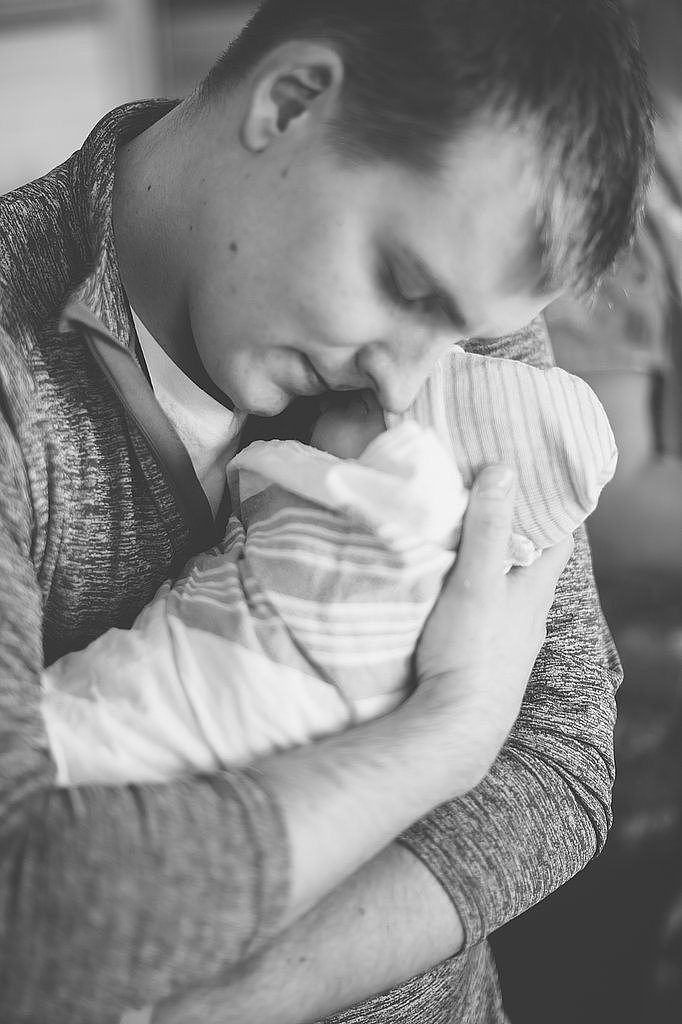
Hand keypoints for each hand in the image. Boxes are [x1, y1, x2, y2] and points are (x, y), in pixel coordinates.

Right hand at [414, 464, 572, 774]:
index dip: (548, 508)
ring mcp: (509, 641)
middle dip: (512, 531)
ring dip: (490, 565)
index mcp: (535, 589)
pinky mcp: (485, 660)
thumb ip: (488, 529)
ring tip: (459, 538)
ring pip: (507, 590)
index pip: (559, 537)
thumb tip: (503, 472)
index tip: (528, 480)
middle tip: (483, 499)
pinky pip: (486, 616)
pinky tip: (447, 592)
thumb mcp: (477, 581)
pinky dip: (474, 595)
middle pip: (530, 561)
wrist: (453, 729)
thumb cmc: (468, 652)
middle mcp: (530, 615)